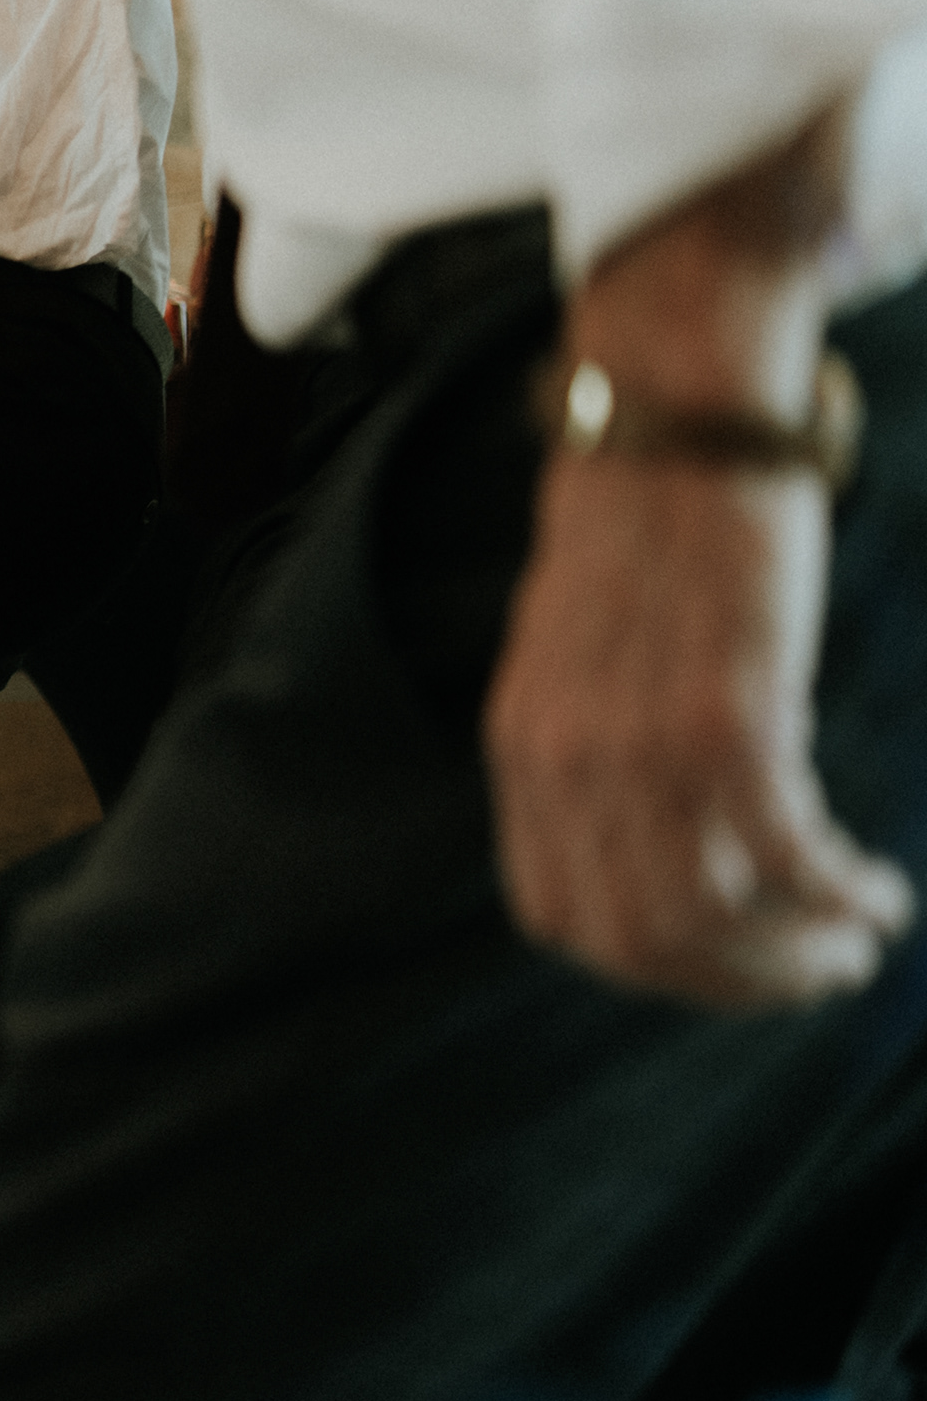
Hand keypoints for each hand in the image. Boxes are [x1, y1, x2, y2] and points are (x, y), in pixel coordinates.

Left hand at [485, 121, 911, 1006]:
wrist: (675, 420)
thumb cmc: (646, 530)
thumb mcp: (580, 655)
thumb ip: (590, 747)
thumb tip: (642, 839)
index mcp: (522, 748)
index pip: (557, 917)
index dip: (644, 968)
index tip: (719, 967)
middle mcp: (567, 760)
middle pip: (642, 937)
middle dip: (737, 980)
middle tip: (814, 973)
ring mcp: (642, 743)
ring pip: (713, 914)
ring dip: (796, 952)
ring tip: (854, 940)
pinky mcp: (729, 713)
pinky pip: (784, 853)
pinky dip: (836, 894)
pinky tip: (877, 894)